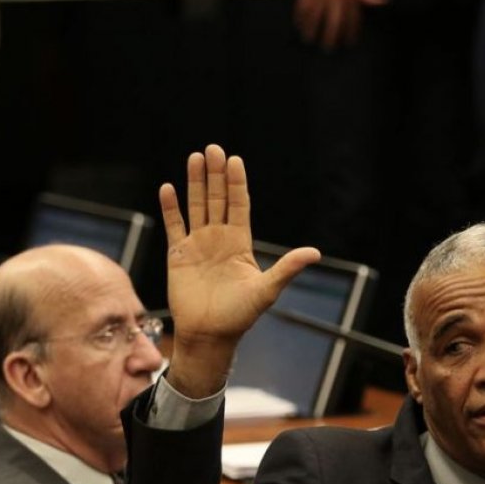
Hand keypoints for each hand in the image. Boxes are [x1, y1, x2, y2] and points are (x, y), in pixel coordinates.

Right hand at [159, 144, 320, 397]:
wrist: (210, 335)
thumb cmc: (240, 315)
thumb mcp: (267, 290)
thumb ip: (287, 268)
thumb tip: (315, 252)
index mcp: (241, 243)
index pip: (238, 205)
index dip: (236, 184)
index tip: (235, 161)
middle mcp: (219, 239)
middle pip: (216, 199)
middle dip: (215, 175)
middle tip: (213, 149)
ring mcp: (198, 245)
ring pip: (196, 207)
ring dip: (195, 183)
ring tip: (194, 158)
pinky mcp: (178, 255)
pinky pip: (174, 226)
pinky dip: (171, 208)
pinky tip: (168, 188)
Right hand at [294, 0, 388, 48]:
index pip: (352, 16)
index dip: (351, 30)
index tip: (349, 43)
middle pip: (334, 18)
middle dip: (331, 34)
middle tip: (329, 48)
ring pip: (316, 12)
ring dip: (312, 27)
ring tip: (309, 39)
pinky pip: (304, 1)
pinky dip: (301, 13)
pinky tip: (299, 24)